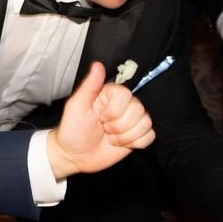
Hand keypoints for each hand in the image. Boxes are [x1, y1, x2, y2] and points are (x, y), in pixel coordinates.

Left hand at [45, 61, 154, 178]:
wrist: (76, 156)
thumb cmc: (72, 131)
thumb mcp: (76, 107)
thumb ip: (89, 85)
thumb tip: (98, 65)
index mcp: (110, 94)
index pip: (125, 95)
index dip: (114, 110)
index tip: (100, 117)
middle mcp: (124, 105)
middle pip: (138, 109)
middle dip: (119, 125)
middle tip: (104, 128)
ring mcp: (132, 120)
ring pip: (146, 123)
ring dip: (126, 136)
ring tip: (111, 136)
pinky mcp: (138, 135)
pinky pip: (150, 136)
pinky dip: (135, 143)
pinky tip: (121, 143)